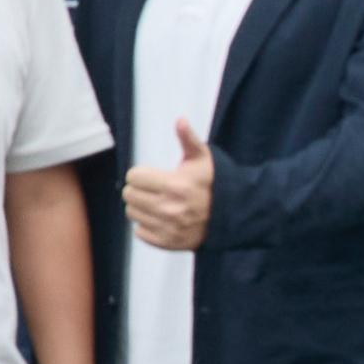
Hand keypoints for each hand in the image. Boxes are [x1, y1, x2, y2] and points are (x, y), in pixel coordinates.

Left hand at [126, 112, 215, 256]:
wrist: (234, 214)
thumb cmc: (215, 182)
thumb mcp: (202, 158)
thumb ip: (188, 139)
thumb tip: (180, 120)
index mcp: (175, 185)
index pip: (133, 177)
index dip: (141, 174)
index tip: (152, 176)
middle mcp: (170, 208)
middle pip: (129, 195)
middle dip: (138, 189)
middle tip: (153, 189)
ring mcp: (170, 227)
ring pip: (132, 213)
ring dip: (141, 207)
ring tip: (159, 203)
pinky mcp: (170, 242)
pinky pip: (140, 233)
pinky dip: (147, 225)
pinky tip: (161, 218)